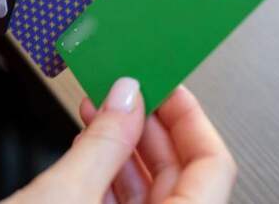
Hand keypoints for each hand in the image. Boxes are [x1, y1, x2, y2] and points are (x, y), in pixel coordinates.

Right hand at [4, 80, 236, 203]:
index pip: (212, 166)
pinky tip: (89, 144)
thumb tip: (126, 97)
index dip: (190, 118)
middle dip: (149, 125)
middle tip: (127, 90)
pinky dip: (107, 170)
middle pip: (181, 175)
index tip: (166, 85)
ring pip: (149, 190)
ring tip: (102, 108)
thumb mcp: (65, 196)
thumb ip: (103, 141)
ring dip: (125, 144)